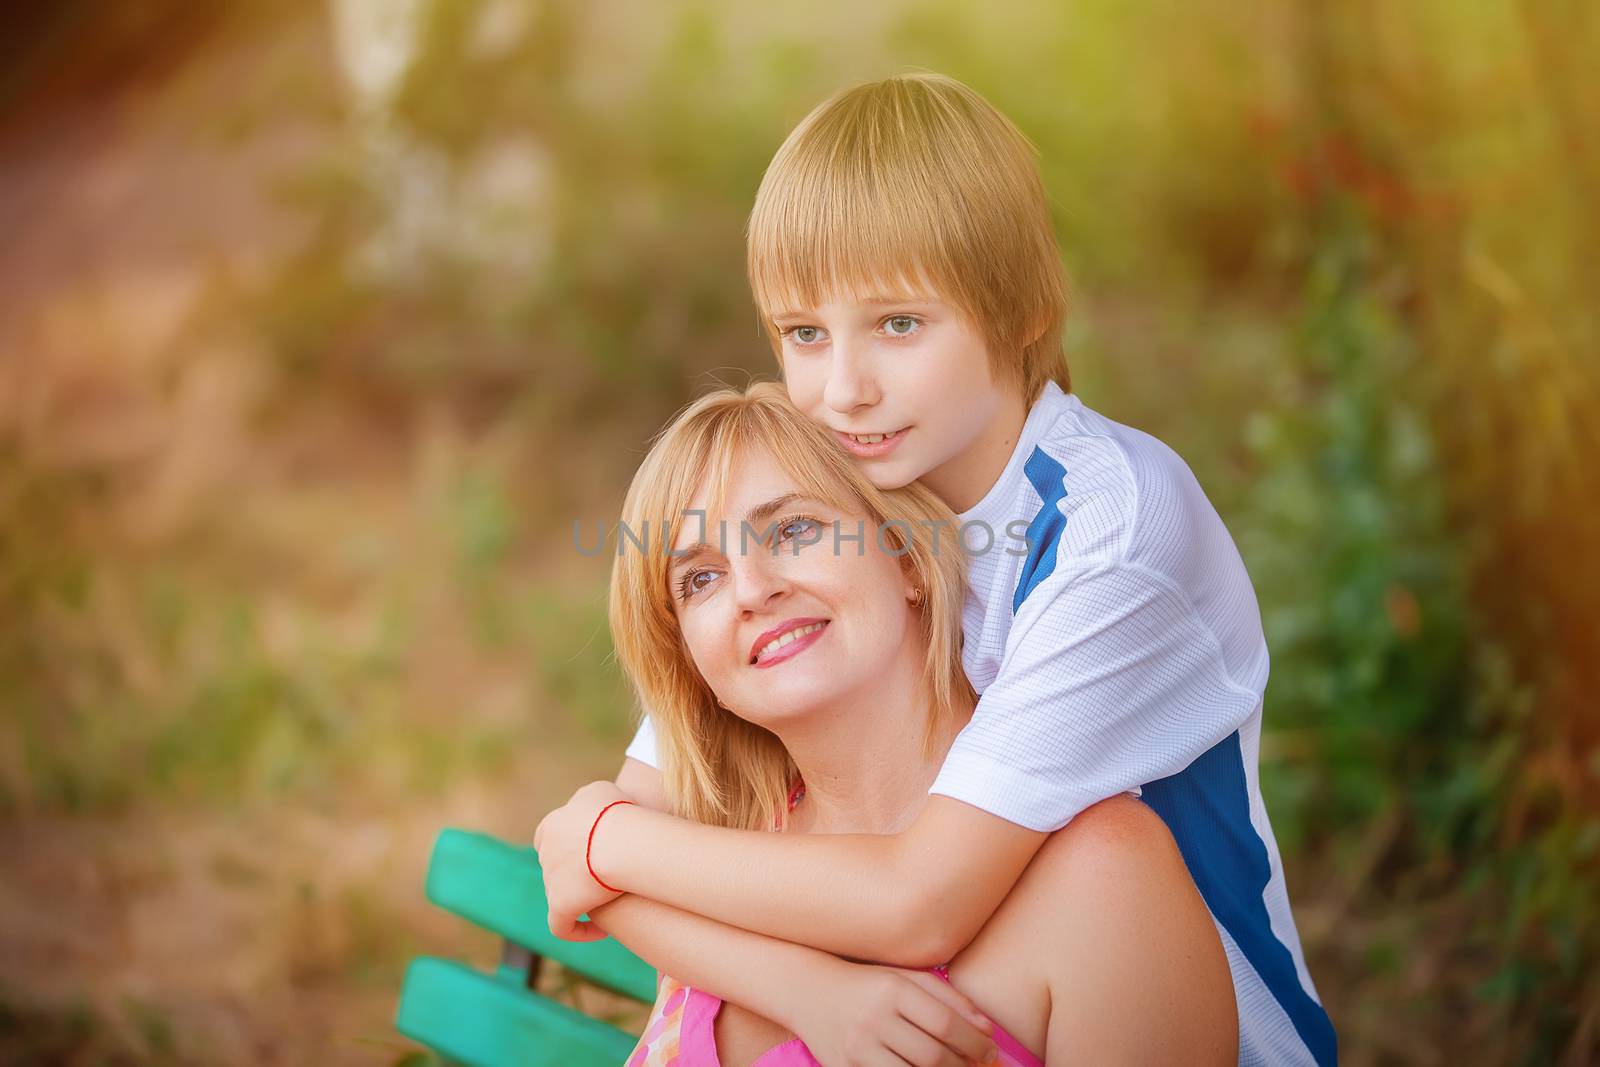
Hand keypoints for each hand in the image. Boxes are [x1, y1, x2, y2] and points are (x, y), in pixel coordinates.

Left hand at [533, 780, 632, 940]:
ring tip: (611, 904)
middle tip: (607, 876)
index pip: (548, 838)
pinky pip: (562, 926)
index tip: (592, 850)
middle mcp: (545, 854)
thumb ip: (589, 801)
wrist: (617, 840)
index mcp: (550, 826)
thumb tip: (595, 813)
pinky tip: (602, 931)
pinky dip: (578, 930)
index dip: (567, 845)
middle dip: (577, 872)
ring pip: (561, 895)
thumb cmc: (615, 813)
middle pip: (555, 867)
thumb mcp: (600, 793)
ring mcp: (550, 881)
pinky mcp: (560, 906)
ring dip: (582, 900)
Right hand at [792, 961, 998, 1066]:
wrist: (809, 990)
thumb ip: (948, 997)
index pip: (945, 1024)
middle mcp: (873, 1018)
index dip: (975, 1044)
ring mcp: (856, 1047)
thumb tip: (988, 1029)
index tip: (992, 1052)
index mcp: (892, 989)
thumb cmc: (868, 982)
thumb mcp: (906, 976)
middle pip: (932, 1056)